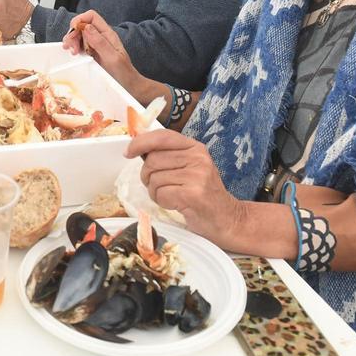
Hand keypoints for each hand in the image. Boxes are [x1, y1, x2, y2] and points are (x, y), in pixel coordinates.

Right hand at [63, 10, 139, 92]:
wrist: (128, 85)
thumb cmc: (123, 73)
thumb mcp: (112, 58)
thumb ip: (100, 42)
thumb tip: (87, 27)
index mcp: (107, 34)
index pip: (91, 16)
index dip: (80, 20)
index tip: (74, 32)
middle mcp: (101, 36)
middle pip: (82, 25)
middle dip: (73, 33)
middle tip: (71, 47)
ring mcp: (96, 44)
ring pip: (79, 35)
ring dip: (72, 41)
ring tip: (72, 52)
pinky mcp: (92, 53)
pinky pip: (80, 45)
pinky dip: (73, 47)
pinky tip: (73, 54)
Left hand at [126, 131, 243, 243]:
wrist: (227, 219)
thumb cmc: (203, 194)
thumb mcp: (190, 167)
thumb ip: (169, 156)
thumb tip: (137, 149)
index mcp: (195, 147)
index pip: (162, 136)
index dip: (140, 142)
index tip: (128, 152)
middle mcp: (198, 158)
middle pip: (153, 160)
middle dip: (147, 176)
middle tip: (158, 186)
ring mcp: (197, 175)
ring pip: (154, 179)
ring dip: (155, 192)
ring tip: (171, 196)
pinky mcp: (193, 194)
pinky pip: (161, 194)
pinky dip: (162, 201)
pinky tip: (175, 204)